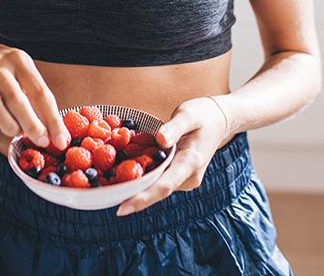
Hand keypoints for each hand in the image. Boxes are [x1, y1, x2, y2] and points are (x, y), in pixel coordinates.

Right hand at [0, 43, 69, 148]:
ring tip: (16, 132)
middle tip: (42, 141)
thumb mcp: (24, 75)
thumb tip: (54, 132)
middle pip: (16, 98)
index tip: (61, 140)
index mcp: (20, 61)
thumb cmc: (6, 72)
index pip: (40, 93)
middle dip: (31, 124)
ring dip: (7, 123)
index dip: (52, 119)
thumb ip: (36, 98)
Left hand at [117, 96, 227, 215]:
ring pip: (156, 187)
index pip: (164, 186)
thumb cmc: (203, 115)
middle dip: (131, 196)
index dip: (142, 199)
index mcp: (191, 162)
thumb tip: (160, 140)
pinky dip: (142, 177)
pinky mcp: (179, 176)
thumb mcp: (188, 115)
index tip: (122, 209)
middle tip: (103, 197)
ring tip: (107, 187)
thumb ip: (174, 127)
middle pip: (156, 191)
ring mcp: (185, 179)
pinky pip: (159, 180)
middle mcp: (188, 176)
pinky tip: (123, 174)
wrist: (220, 120)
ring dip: (135, 187)